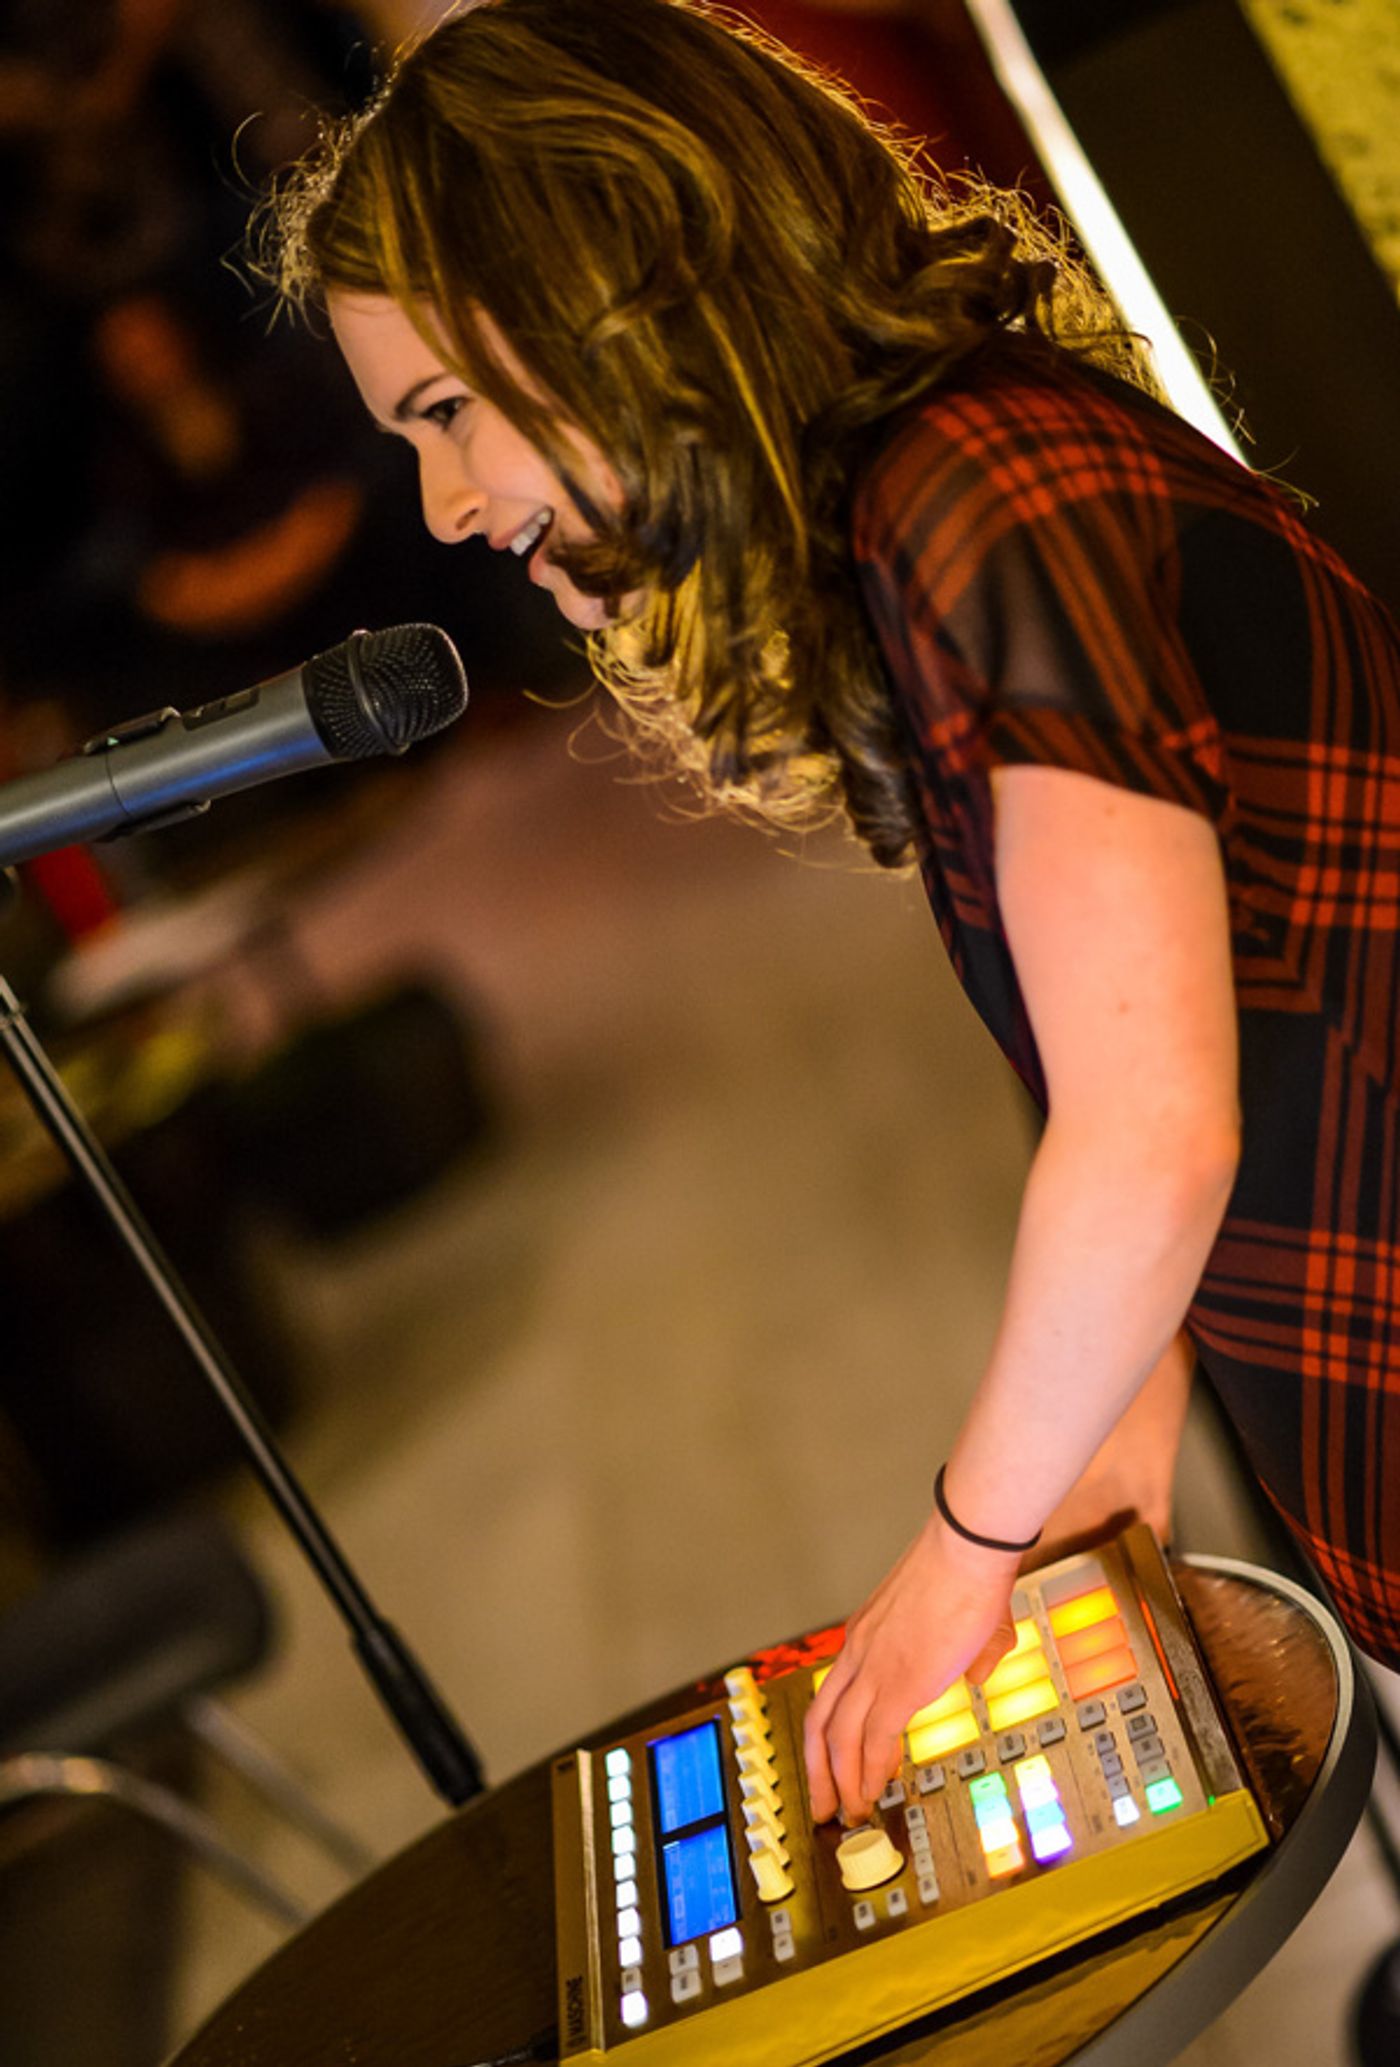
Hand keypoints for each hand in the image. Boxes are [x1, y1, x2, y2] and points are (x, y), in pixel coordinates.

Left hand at [803, 1510, 1019, 1823]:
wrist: (969, 1548)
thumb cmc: (970, 1570)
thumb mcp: (964, 1617)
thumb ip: (971, 1651)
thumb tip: (979, 1673)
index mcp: (866, 1633)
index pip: (837, 1693)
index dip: (835, 1734)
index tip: (843, 1763)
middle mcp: (859, 1651)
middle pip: (819, 1720)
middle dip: (818, 1769)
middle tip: (824, 1804)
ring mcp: (875, 1668)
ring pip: (838, 1738)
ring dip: (841, 1781)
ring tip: (851, 1813)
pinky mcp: (899, 1683)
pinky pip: (872, 1740)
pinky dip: (868, 1773)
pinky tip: (872, 1793)